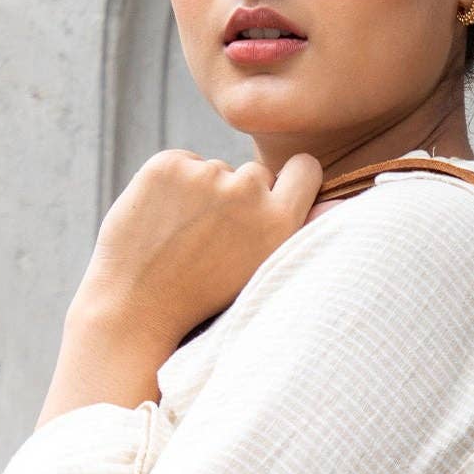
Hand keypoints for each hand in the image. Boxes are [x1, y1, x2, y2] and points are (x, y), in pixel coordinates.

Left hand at [75, 149, 325, 346]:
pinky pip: (180, 163)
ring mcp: (205, 174)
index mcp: (279, 222)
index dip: (291, 180)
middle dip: (238, 198)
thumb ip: (296, 233)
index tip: (272, 198)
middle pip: (253, 175)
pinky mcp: (167, 165)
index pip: (305, 168)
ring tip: (180, 238)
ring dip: (201, 193)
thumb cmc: (201, 300)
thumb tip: (338, 204)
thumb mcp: (261, 272)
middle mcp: (248, 192)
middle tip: (211, 241)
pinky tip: (160, 221)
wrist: (135, 311)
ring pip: (213, 170)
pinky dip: (171, 185)